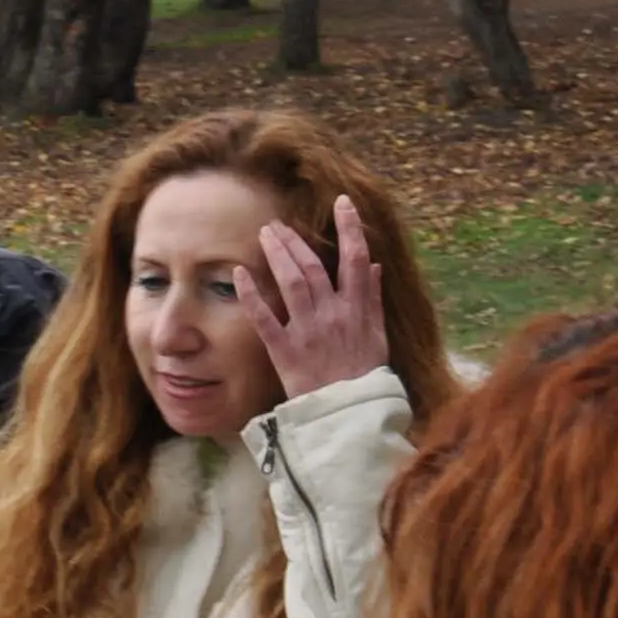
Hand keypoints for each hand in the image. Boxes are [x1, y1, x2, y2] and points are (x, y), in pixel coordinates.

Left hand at [251, 194, 391, 403]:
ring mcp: (307, 331)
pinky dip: (252, 295)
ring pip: (292, 283)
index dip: (350, 228)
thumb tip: (373, 265)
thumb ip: (373, 298)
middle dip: (296, 240)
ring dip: (277, 254)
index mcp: (358, 309)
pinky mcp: (284, 351)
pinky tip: (240, 274)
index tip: (342, 203)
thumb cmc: (364, 376)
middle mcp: (332, 314)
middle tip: (278, 222)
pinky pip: (265, 319)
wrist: (348, 413)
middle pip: (314, 266)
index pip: (355, 258)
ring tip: (265, 234)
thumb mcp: (377, 335)